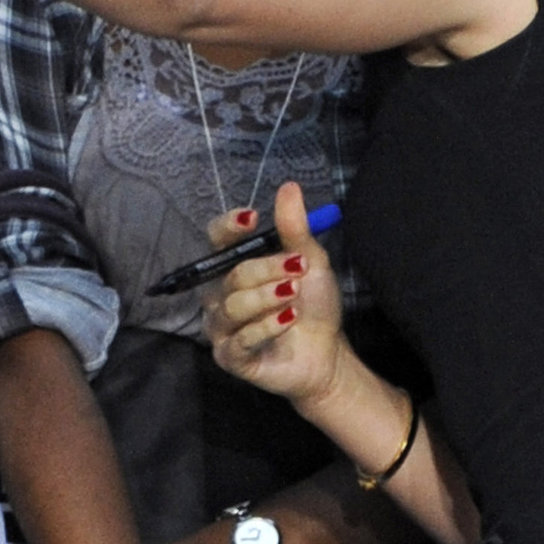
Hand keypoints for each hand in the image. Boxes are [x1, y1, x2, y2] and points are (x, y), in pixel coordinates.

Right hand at [203, 181, 348, 409]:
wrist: (327, 353)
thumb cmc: (313, 304)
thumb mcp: (310, 261)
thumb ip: (295, 228)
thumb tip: (289, 187)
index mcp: (235, 265)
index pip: (217, 239)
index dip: (229, 226)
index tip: (253, 218)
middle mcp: (220, 294)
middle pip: (231, 273)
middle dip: (267, 270)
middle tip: (299, 270)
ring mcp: (222, 326)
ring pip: (233, 306)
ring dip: (268, 298)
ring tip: (294, 297)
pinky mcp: (229, 356)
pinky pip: (240, 339)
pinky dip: (267, 326)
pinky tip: (289, 320)